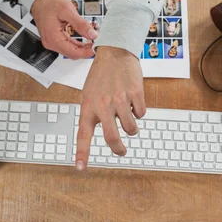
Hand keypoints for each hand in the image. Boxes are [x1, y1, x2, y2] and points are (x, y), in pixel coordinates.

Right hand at [31, 0, 96, 58]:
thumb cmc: (49, 2)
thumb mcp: (68, 10)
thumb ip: (81, 24)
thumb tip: (92, 34)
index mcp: (53, 38)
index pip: (73, 53)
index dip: (86, 52)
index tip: (96, 48)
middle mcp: (51, 42)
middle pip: (71, 53)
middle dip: (85, 51)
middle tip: (96, 44)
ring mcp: (51, 41)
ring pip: (69, 50)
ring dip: (81, 48)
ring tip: (92, 41)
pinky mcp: (52, 38)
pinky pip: (66, 45)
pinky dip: (75, 44)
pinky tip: (83, 40)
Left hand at [76, 47, 145, 170]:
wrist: (115, 54)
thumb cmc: (100, 77)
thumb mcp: (89, 95)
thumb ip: (93, 114)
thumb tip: (106, 135)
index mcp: (88, 107)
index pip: (83, 135)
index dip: (82, 153)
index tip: (80, 168)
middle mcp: (103, 105)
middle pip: (112, 138)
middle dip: (118, 149)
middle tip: (121, 152)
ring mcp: (119, 100)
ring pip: (130, 128)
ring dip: (131, 127)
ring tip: (127, 116)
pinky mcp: (135, 94)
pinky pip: (141, 114)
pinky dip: (139, 111)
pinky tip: (132, 99)